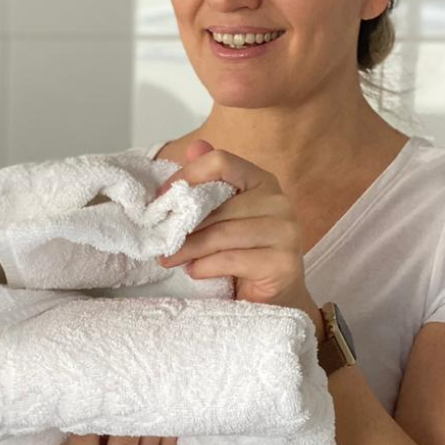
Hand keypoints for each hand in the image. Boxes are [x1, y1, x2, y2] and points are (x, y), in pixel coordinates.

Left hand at [154, 139, 324, 340]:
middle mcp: (279, 201)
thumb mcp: (222, 216)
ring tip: (169, 258)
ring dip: (188, 248)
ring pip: (222, 233)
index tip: (162, 199)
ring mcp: (286, 232)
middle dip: (181, 224)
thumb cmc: (244, 253)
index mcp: (262, 181)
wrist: (275, 298)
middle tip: (158, 240)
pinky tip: (194, 271)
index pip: (221, 161)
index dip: (187, 176)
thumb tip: (194, 147)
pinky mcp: (283, 263)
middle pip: (217, 203)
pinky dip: (205, 266)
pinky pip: (232, 259)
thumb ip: (210, 183)